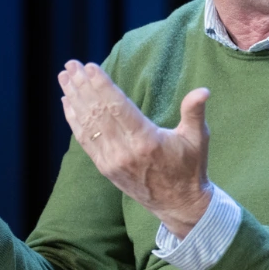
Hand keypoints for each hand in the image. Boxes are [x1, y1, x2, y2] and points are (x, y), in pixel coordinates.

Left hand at [57, 60, 211, 237]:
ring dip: (74, 99)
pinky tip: (67, 102)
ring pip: (87, 125)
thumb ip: (195, 113)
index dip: (101, 85)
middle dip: (82, 86)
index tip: (89, 67)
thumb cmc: (190, 168)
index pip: (117, 107)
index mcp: (146, 141)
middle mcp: (124, 152)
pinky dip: (74, 120)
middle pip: (98, 112)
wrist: (179, 205)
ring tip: (65, 76)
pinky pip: (85, 140)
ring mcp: (112, 161)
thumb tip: (203, 90)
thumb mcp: (198, 139)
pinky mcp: (105, 168)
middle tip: (71, 64)